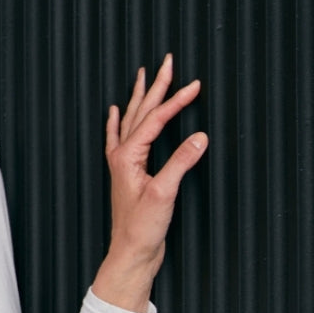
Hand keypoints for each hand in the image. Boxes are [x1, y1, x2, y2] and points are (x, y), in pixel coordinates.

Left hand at [91, 53, 207, 312]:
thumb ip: (180, 164)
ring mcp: (123, 163)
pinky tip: (113, 112)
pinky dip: (118, 122)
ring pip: (131, 121)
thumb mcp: (164, 194)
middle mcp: (122, 155)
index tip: (195, 84)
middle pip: (139, 113)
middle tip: (165, 61)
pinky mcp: (128, 172)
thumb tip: (199, 138)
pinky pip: (120, 138)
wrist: (130, 251)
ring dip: (139, 97)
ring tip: (143, 75)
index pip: (155, 120)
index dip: (176, 101)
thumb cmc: (142, 227)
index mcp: (128, 156)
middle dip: (154, 86)